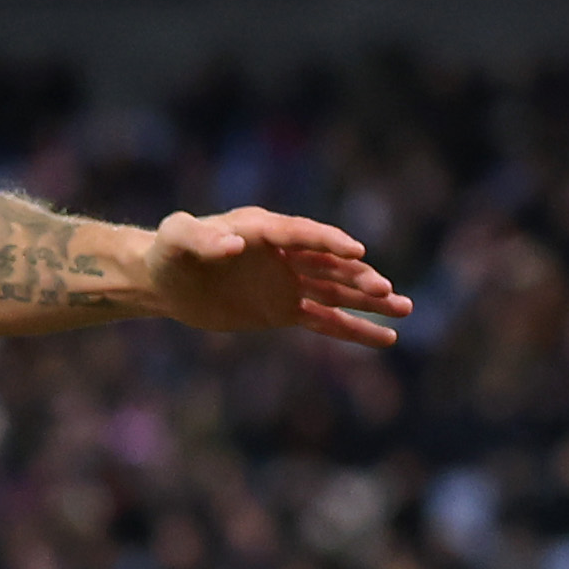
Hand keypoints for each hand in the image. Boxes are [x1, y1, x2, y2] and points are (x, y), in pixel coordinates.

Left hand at [143, 209, 412, 347]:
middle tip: (388, 290)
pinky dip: (352, 329)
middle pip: (329, 265)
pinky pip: (323, 321)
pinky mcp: (282, 310)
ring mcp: (287, 282)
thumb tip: (232, 245)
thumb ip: (200, 238)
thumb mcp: (176, 237)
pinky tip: (384, 338)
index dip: (329, 243)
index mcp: (263, 230)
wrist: (164, 279)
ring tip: (405, 309)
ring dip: (369, 301)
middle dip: (359, 277)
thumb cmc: (169, 251)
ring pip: (336, 292)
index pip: (303, 235)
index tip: (357, 252)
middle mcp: (283, 254)